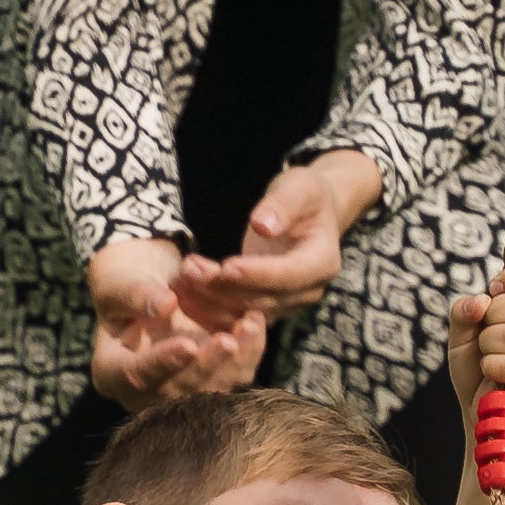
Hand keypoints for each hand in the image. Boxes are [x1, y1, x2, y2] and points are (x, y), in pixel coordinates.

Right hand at [89, 236, 264, 407]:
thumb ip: (136, 294)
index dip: (163, 363)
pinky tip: (255, 323)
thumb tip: (164, 305)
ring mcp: (180, 392)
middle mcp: (146, 392)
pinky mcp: (209, 381)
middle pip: (178, 392)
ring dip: (234, 361)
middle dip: (206, 366)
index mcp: (112, 372)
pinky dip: (248, 352)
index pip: (137, 376)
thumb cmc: (124, 283)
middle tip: (228, 340)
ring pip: (212, 390)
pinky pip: (232, 376)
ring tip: (250, 324)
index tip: (187, 344)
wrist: (150, 286)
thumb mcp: (118, 281)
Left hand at [172, 152, 383, 327]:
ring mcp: (288, 304)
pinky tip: (183, 292)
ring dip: (210, 299)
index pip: (290, 274)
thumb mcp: (298, 187)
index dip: (258, 273)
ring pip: (246, 313)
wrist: (310, 212)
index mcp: (323, 262)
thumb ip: (282, 205)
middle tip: (189, 270)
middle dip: (224, 287)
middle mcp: (309, 292)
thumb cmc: (304, 195)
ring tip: (181, 278)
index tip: (226, 266)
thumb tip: (263, 225)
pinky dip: (209, 308)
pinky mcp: (267, 309)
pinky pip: (236, 317)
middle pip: (264, 299)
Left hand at [444, 262, 504, 419]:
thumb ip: (463, 311)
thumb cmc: (474, 366)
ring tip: (488, 358)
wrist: (477, 407)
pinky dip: (491, 367)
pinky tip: (493, 375)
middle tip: (485, 335)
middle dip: (493, 317)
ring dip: (488, 346)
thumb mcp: (460, 333)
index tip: (494, 292)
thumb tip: (481, 303)